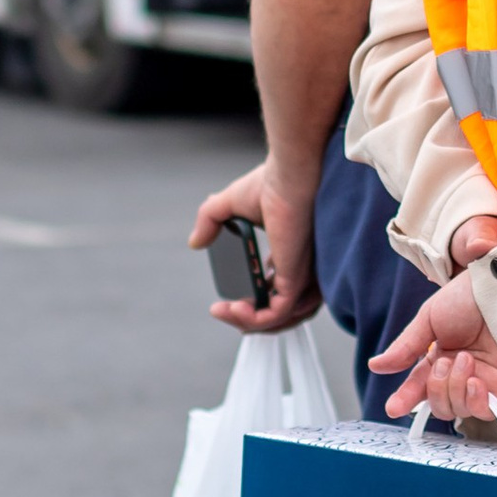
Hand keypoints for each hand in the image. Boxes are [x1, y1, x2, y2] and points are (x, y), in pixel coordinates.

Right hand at [188, 160, 320, 331]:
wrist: (288, 174)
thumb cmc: (271, 182)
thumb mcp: (230, 204)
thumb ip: (210, 221)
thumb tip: (195, 243)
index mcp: (291, 256)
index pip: (278, 292)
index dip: (256, 302)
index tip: (230, 300)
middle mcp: (301, 270)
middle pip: (283, 313)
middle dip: (251, 320)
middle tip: (224, 311)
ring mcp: (301, 276)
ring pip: (281, 319)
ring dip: (248, 322)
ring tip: (224, 311)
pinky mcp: (296, 279)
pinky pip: (276, 313)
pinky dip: (253, 318)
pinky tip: (232, 309)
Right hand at [372, 263, 496, 424]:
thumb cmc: (467, 296)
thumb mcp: (429, 318)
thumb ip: (406, 347)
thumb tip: (375, 366)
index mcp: (439, 358)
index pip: (419, 387)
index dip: (405, 400)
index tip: (393, 407)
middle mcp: (459, 373)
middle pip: (440, 405)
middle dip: (437, 388)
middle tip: (444, 361)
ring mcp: (482, 379)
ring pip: (461, 410)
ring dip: (456, 389)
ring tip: (465, 359)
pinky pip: (489, 410)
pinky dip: (477, 402)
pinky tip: (475, 382)